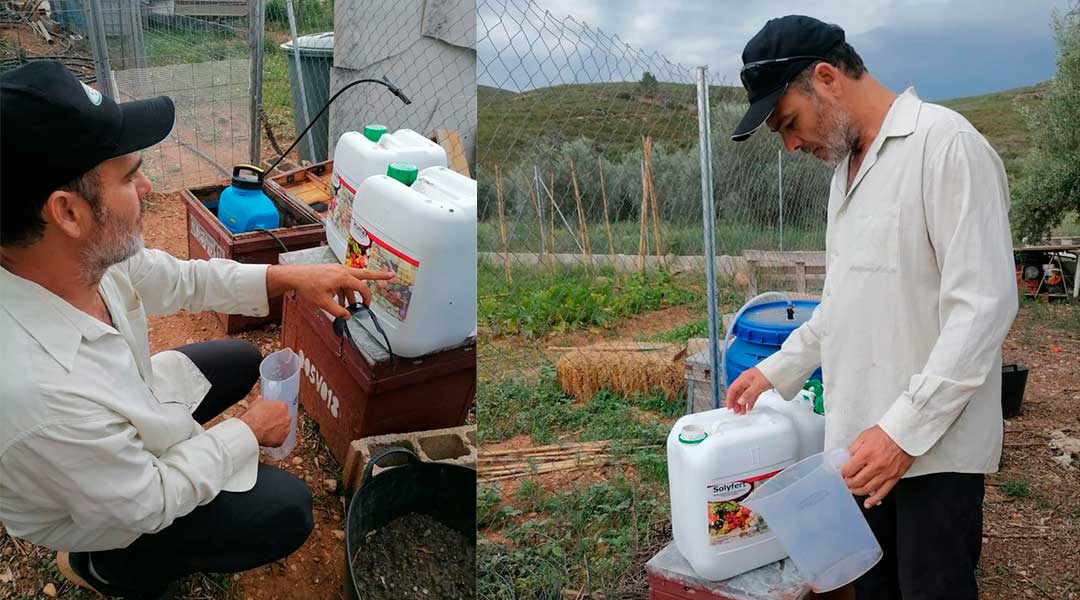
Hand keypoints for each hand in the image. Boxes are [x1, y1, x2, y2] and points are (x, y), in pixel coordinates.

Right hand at [238, 397, 291, 446]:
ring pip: (283, 429)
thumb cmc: (253, 416)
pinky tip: (266, 437)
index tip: (269, 414)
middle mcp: (287, 417)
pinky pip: (279, 439)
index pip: (281, 408)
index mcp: (282, 406)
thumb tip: (260, 399)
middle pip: (284, 418)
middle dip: (277, 420)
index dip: (274, 412)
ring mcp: (286, 429)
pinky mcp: (282, 440)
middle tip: (267, 423)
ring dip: (276, 430)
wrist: (251, 429)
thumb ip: (261, 401)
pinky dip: (274, 439)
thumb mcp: (256, 403)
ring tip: (266, 431)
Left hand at [267, 264, 393, 318]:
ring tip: (349, 305)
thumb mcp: (323, 303)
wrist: (295, 276)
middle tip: (391, 275)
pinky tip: (339, 300)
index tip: (366, 306)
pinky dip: (345, 290)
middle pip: (366, 274)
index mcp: (343, 277)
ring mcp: (338, 269)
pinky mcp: (333, 271)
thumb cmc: (308, 286)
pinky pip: (344, 280)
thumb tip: (348, 316)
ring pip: (352, 280)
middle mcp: (343, 270)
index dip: (366, 298)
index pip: (362, 288)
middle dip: (379, 275)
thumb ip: (338, 311)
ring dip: (353, 292)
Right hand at [724, 367, 772, 414]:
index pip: (733, 389)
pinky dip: (749, 401)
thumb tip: (740, 401)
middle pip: (738, 393)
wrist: (780, 370)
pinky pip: (751, 395)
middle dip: (736, 403)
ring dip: (742, 403)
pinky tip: (749, 406)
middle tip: (736, 411)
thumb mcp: (757, 386)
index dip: (730, 399)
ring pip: (744, 395)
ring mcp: (752, 383)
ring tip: (742, 411)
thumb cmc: (769, 373)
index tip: (729, 407)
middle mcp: (746, 380)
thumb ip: (748, 394)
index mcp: (743, 378)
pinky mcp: (758, 385)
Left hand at [841, 426, 915, 507]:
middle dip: (848, 483)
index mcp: (866, 454)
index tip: (842, 473)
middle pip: (857, 481)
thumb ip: (854, 448)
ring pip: (868, 488)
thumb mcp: (865, 436)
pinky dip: (874, 499)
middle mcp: (876, 465)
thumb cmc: (887, 433)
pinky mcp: (895, 477)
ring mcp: (886, 473)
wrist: (906, 434)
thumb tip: (846, 458)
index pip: (849, 469)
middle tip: (846, 481)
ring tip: (853, 489)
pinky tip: (868, 503)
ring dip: (858, 491)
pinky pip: (883, 492)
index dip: (843, 473)